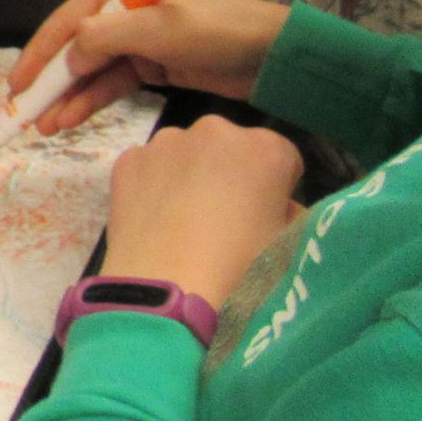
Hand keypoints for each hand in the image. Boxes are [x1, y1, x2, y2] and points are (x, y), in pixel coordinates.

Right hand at [8, 0, 290, 136]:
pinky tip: (70, 120)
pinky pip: (112, 84)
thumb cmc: (218, 30)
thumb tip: (67, 55)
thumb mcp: (158, 29)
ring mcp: (138, 37)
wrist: (274, 56)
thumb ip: (104, 39)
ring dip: (67, 97)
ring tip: (44, 127)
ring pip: (90, 70)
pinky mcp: (153, 63)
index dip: (39, 55)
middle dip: (48, 81)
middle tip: (21, 113)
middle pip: (74, 46)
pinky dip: (91, 101)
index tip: (15, 87)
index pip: (67, 20)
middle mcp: (124, 6)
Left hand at [100, 113, 303, 304]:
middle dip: (230, 173)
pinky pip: (149, 167)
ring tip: (183, 222)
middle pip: (231, 147)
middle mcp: (216, 131)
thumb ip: (293, 215)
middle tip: (221, 219)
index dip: (276, 189)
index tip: (263, 216)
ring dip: (190, 174)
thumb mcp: (287, 246)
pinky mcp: (129, 159)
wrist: (166, 289)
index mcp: (266, 149)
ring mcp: (166, 141)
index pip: (283, 158)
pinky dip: (153, 184)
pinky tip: (153, 221)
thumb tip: (280, 208)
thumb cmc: (240, 270)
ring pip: (186, 152)